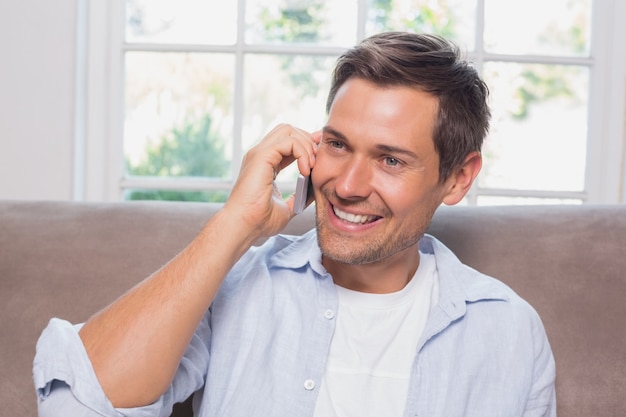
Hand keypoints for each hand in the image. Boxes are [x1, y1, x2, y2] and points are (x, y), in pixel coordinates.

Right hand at [224, 124, 320, 238]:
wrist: (245, 226)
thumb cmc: (260, 221)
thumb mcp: (288, 207)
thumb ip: (299, 196)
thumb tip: (315, 190)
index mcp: (265, 164)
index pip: (288, 142)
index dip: (306, 144)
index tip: (321, 152)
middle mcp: (260, 155)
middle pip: (288, 130)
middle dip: (307, 140)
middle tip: (316, 161)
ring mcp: (259, 154)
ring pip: (288, 131)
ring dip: (306, 145)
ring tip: (310, 166)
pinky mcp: (261, 156)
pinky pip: (288, 142)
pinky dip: (302, 152)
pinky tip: (305, 170)